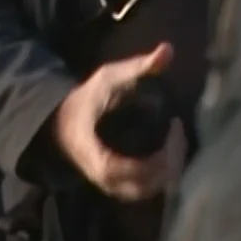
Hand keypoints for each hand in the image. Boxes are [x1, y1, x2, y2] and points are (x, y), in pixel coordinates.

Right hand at [51, 44, 189, 201]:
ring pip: (146, 191)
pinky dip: (163, 176)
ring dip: (169, 170)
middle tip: (179, 131)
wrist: (61, 123)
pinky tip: (172, 153)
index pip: (121, 169)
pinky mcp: (119, 187)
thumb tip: (168, 49)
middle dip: (169, 160)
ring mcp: (109, 184)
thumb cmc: (88, 99)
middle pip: (142, 184)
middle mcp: (100, 174)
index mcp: (91, 151)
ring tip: (178, 141)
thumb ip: (137, 66)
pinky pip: (146, 190)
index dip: (153, 156)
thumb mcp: (108, 78)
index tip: (172, 127)